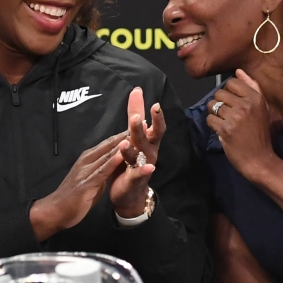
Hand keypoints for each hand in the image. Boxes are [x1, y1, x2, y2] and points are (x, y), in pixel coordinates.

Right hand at [30, 133, 128, 240]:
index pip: (107, 144)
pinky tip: (123, 156)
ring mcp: (85, 171)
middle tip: (141, 123)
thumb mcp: (91, 181)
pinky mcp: (86, 183)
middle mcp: (86, 161)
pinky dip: (113, 162)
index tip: (138, 126)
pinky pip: (102, 171)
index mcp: (87, 159)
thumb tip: (112, 166)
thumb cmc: (73, 199)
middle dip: (125, 136)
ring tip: (135, 135)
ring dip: (121, 145)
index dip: (122, 135)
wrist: (55, 212)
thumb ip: (101, 172)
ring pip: (106, 155)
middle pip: (108, 145)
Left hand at [111, 87, 165, 217]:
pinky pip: (140, 174)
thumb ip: (136, 114)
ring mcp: (144, 165)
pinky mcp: (136, 179)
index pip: (153, 125)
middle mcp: (149, 151)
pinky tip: (149, 167)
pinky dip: (144, 171)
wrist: (130, 192)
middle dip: (141, 128)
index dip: (155, 115)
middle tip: (135, 118)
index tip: (154, 102)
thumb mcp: (133, 136)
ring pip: (141, 154)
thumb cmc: (132, 160)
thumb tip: (137, 90)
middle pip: (148, 137)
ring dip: (134, 147)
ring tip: (127, 141)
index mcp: (148, 141)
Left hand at [206, 70, 276, 181]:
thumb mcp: (262, 108)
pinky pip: (209, 119)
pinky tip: (221, 130)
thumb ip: (252, 87)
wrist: (259, 159)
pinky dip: (212, 125)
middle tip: (226, 114)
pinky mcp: (225, 129)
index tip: (232, 103)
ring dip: (214, 114)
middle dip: (219, 103)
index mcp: (256, 98)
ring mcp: (235, 117)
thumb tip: (238, 70)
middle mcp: (246, 105)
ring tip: (223, 121)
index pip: (232, 82)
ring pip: (212, 105)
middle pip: (219, 93)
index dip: (228, 92)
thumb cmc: (260, 133)